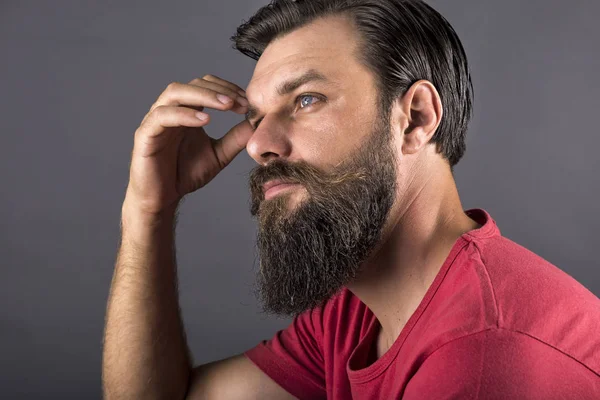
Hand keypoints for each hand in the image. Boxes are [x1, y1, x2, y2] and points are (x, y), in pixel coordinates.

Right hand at [124, 75, 251, 214]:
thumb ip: (234, 139)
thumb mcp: (218, 155)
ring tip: (226, 105)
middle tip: (240, 102)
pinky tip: (204, 120)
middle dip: (219, 90)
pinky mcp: (145, 134)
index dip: (227, 89)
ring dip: (203, 95)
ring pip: (175, 92)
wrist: (163, 198)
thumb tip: (255, 123)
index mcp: (187, 111)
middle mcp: (171, 110)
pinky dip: (184, 114)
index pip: (206, 86)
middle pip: (193, 84)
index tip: (246, 102)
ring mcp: (156, 120)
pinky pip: (162, 116)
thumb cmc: (185, 174)